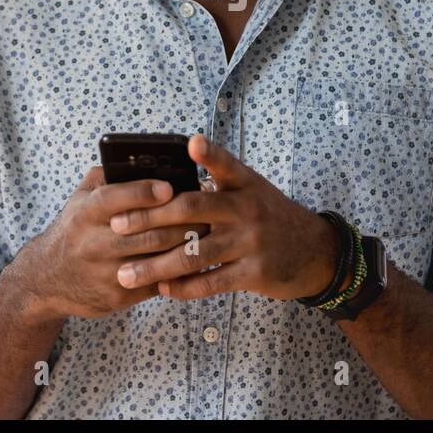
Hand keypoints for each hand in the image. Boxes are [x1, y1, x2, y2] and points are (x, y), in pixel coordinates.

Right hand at [21, 166, 211, 319]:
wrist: (48, 278)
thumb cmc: (74, 229)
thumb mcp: (80, 198)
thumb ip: (107, 176)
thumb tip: (142, 159)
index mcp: (85, 214)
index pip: (115, 199)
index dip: (143, 192)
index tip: (169, 187)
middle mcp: (94, 243)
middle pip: (146, 233)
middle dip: (181, 221)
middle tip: (206, 209)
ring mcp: (106, 273)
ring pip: (157, 259)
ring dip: (185, 245)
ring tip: (207, 231)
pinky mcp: (118, 296)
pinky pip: (157, 283)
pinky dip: (179, 271)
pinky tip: (194, 258)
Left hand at [106, 134, 343, 301]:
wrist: (314, 252)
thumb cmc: (270, 216)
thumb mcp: (252, 190)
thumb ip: (218, 182)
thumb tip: (169, 180)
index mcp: (245, 183)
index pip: (226, 164)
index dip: (209, 153)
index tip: (191, 142)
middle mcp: (248, 208)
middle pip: (193, 209)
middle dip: (150, 217)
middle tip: (117, 225)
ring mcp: (251, 241)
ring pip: (194, 253)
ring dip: (156, 265)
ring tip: (127, 273)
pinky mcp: (254, 272)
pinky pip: (211, 281)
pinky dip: (183, 287)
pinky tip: (161, 289)